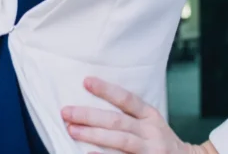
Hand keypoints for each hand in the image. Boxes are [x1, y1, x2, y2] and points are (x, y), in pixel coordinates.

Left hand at [62, 78, 208, 153]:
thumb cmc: (161, 142)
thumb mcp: (152, 124)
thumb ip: (130, 116)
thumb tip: (93, 107)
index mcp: (151, 117)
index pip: (127, 99)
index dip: (106, 90)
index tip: (85, 81)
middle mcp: (151, 132)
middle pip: (118, 121)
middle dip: (90, 116)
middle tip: (66, 112)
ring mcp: (150, 150)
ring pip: (120, 140)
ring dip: (94, 135)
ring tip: (72, 130)